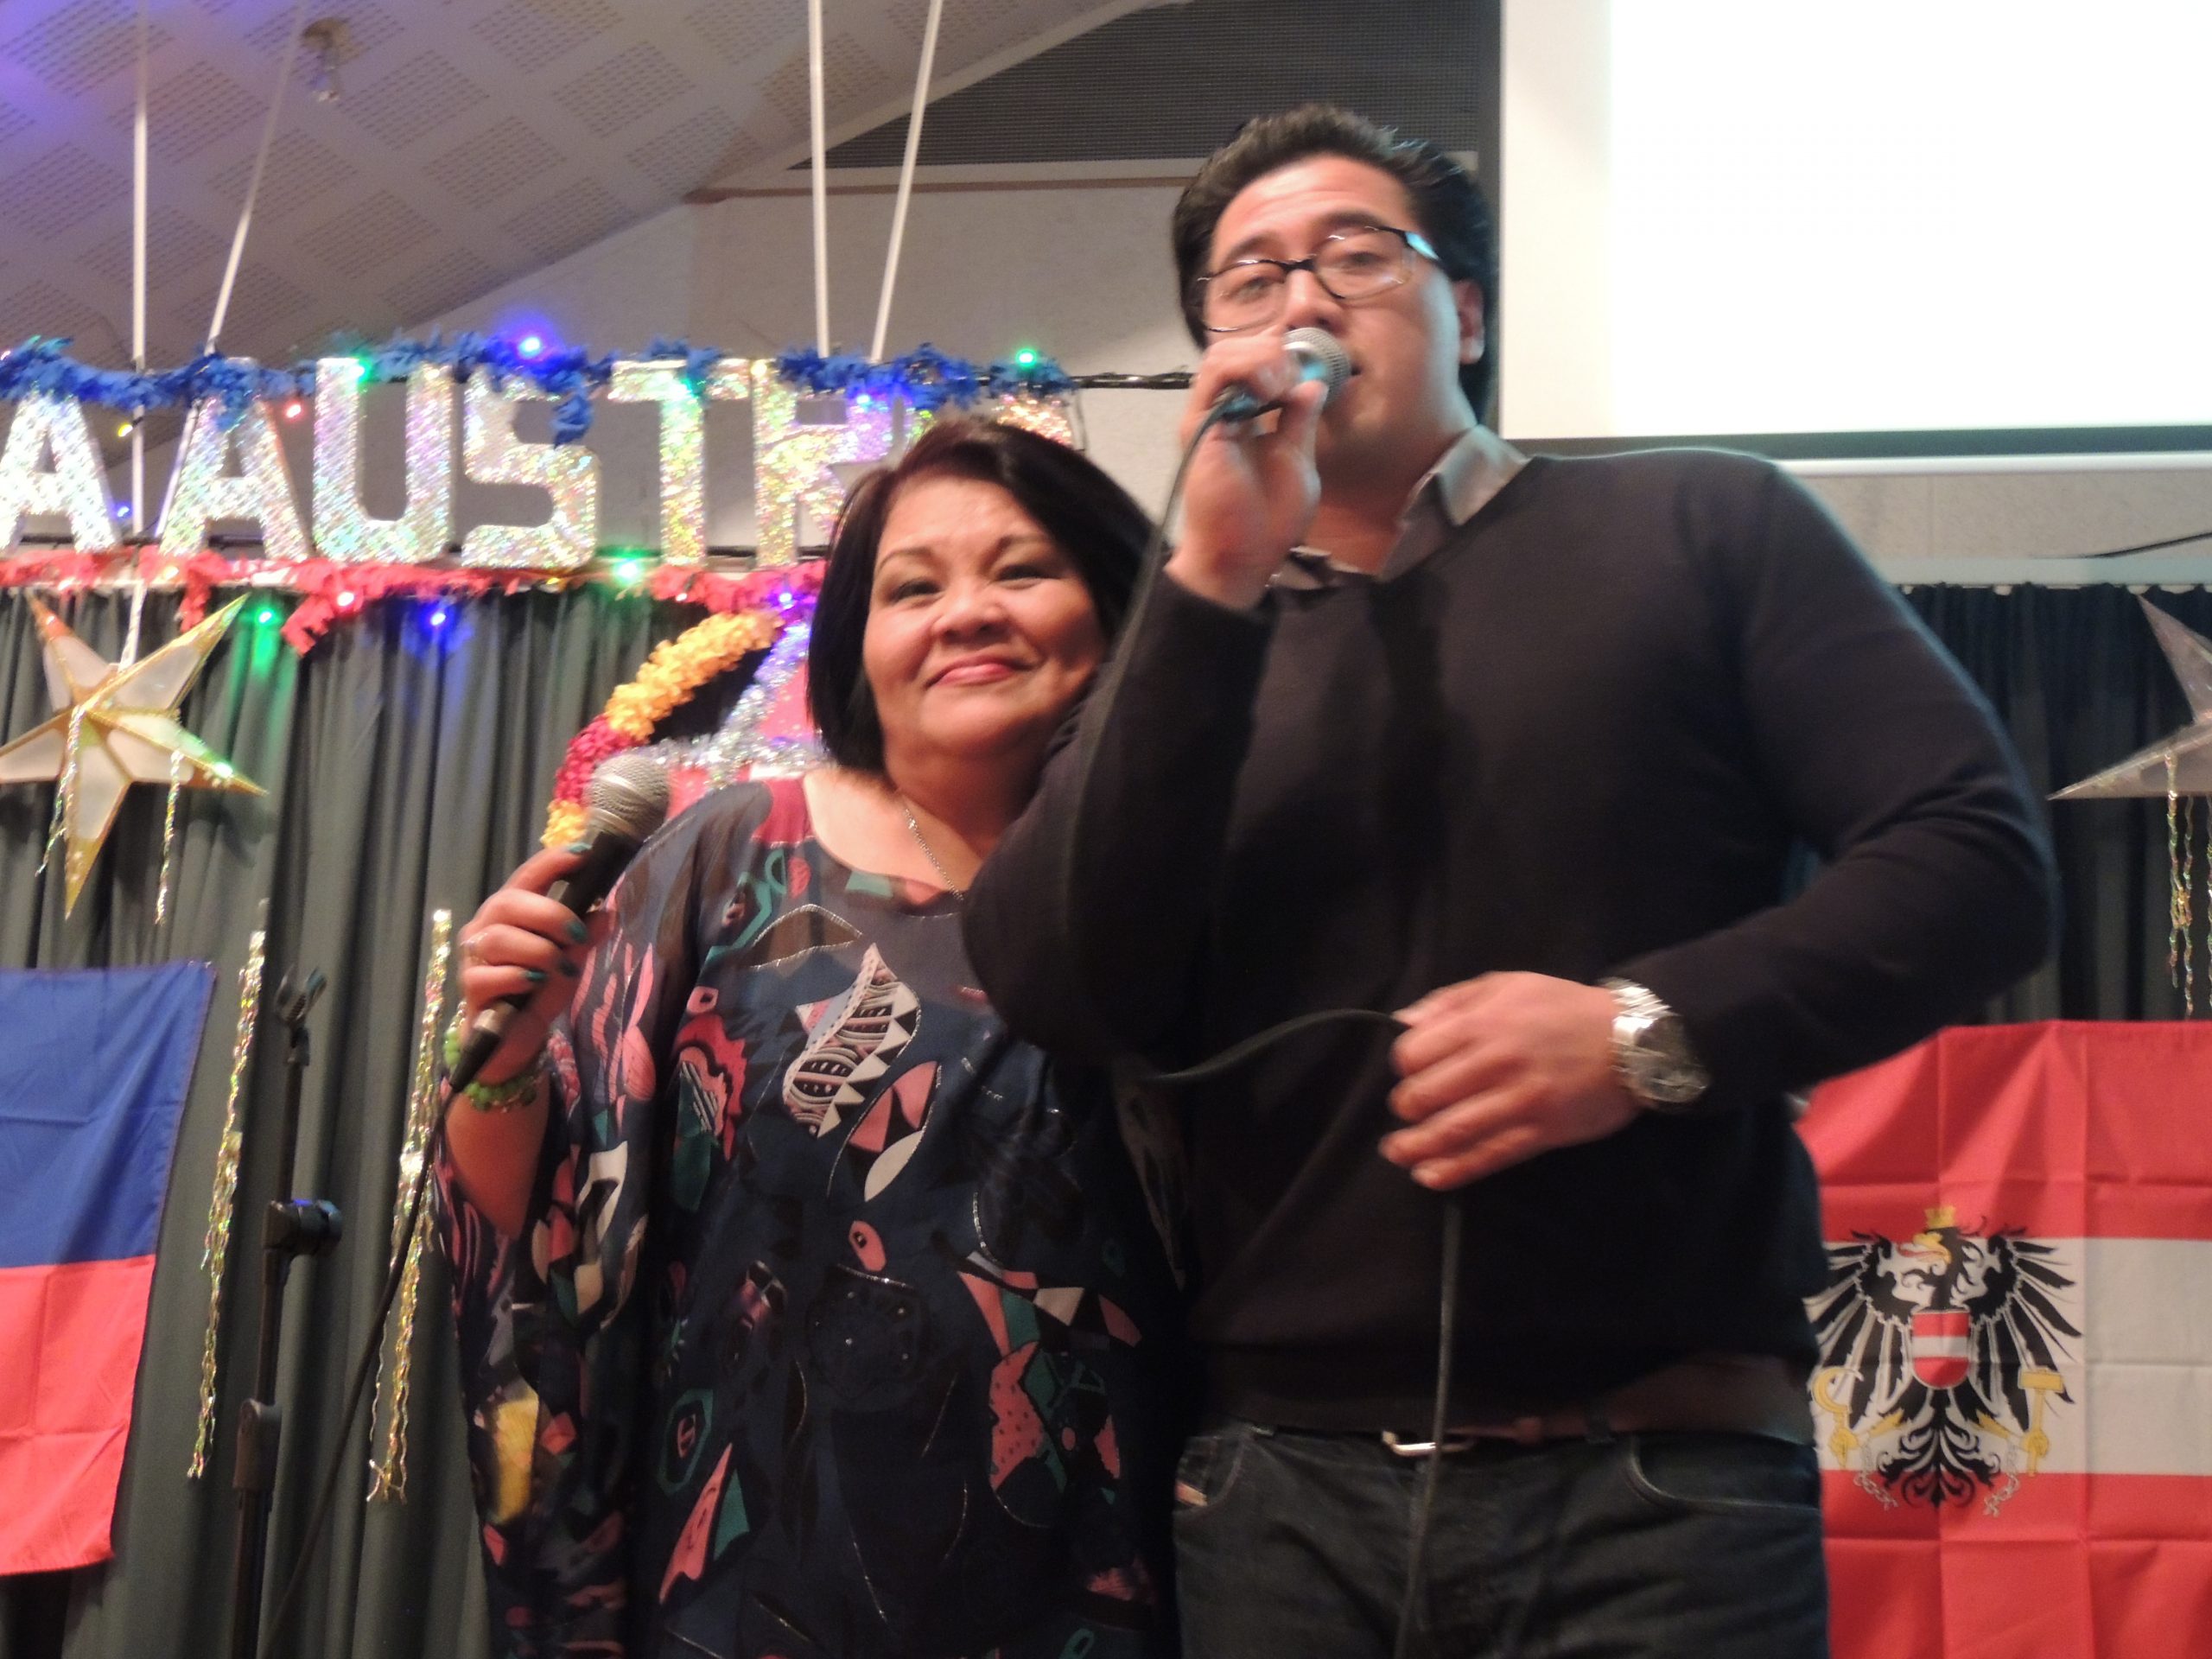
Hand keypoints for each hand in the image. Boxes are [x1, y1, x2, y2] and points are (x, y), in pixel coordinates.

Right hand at [456, 844, 607, 1084]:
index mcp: (513, 910)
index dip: (552, 862)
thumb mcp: (571, 959)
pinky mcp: (469, 988)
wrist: (514, 1037)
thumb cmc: (540, 989)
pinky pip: (490, 974)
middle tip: (578, 934)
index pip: (528, 876)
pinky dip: (519, 977)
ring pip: (500, 938)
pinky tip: (535, 984)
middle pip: (510, 902)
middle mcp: (487, 925)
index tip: (583, 853)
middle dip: (550, 914)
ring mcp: (474, 956)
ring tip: (561, 968)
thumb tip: (607, 914)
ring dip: (540, 951)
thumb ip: (585, 937)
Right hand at [1164, 331, 1326, 609]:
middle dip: (1273, 351)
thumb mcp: (1296, 459)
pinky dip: (1247, 370)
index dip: (1280, 351)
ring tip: (1281, 386)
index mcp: (1244, 418)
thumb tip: (1311, 384)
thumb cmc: (1268, 519)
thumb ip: (1299, 420)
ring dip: (1260, 358)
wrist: (1244, 555)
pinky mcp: (1198, 426)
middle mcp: (1221, 412)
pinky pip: (1215, 376)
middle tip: (1295, 380)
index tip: (1310, 367)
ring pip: (1221, 354)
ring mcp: (1206, 417)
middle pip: (1236, 350)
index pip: (1254, 362)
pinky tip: (1270, 392)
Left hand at [1381, 973, 1637, 1189]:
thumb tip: (1405, 1021)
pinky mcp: (1541, 1132)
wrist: (1633, 1040)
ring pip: (1452, 1131)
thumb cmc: (1565, 1008)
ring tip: (1398, 1153)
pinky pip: (1489, 1155)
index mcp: (1482, 1023)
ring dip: (1416, 1147)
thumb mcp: (1508, 983)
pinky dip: (1455, 1169)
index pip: (1415, 1053)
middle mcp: (1495, 1063)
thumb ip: (1452, 1000)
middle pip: (1426, 1096)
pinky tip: (1430, 1175)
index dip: (1405, 1066)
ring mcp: (1518, 1101)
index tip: (1411, 1072)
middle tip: (1406, 1113)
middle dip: (1406, 1109)